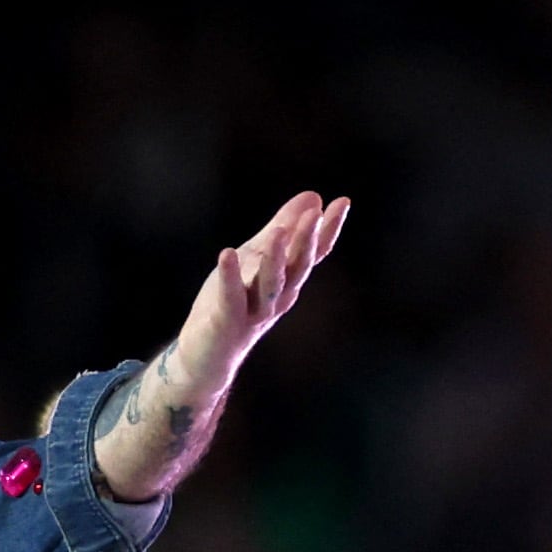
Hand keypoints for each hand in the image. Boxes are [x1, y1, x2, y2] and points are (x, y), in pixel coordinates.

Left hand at [181, 191, 348, 381]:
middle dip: (306, 241)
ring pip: (270, 285)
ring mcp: (254, 312)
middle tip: (314, 213)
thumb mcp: (258, 258)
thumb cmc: (236, 302)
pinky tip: (227, 253)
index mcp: (287, 282)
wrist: (208, 354)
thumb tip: (313, 197)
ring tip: (278, 231)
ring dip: (275, 259)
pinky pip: (231, 298)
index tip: (342, 202)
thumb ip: (284, 228)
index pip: (314, 253)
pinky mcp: (227, 322)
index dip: (328, 229)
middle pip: (297, 268)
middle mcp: (278, 298)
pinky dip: (230, 277)